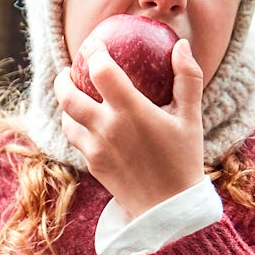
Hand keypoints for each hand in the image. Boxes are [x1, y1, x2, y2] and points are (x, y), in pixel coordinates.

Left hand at [55, 38, 204, 217]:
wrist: (169, 209)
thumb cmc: (184, 160)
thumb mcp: (191, 118)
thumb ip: (188, 78)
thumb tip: (181, 45)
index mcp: (132, 111)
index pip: (102, 71)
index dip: (95, 52)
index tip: (95, 44)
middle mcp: (107, 128)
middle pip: (68, 95)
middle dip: (63, 78)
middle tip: (69, 71)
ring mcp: (96, 149)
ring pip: (66, 119)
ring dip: (66, 104)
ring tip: (74, 96)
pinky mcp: (92, 165)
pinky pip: (76, 140)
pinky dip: (76, 126)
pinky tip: (86, 123)